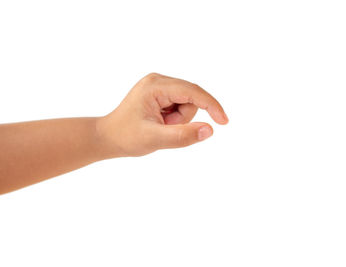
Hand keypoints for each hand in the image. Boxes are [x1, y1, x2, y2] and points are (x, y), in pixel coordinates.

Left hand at [96, 73, 228, 156]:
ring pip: (188, 103)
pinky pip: (181, 106)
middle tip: (163, 128)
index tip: (224, 121)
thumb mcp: (155, 139)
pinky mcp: (161, 93)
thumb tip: (210, 130)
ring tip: (159, 126)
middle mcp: (159, 80)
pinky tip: (159, 123)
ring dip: (179, 120)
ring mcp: (160, 86)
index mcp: (155, 86)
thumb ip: (183, 136)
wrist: (108, 137)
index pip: (193, 92)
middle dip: (183, 119)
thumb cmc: (126, 137)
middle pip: (191, 98)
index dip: (212, 105)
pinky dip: (175, 119)